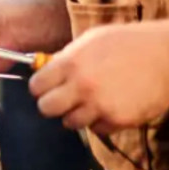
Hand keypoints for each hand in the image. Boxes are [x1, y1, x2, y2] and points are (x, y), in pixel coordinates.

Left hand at [28, 22, 168, 132]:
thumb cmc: (132, 43)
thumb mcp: (93, 40)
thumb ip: (67, 56)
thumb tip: (44, 68)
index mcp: (72, 63)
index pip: (36, 86)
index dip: (41, 87)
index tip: (48, 87)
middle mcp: (82, 86)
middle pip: (46, 108)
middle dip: (53, 104)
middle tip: (65, 99)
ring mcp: (100, 105)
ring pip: (70, 122)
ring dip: (78, 114)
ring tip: (93, 101)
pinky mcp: (118, 119)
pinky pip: (97, 129)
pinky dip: (101, 121)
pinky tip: (112, 106)